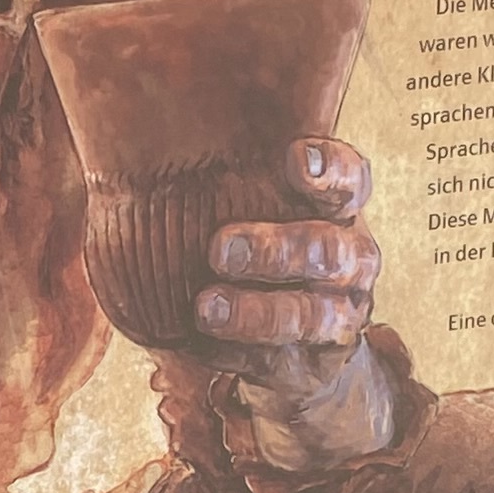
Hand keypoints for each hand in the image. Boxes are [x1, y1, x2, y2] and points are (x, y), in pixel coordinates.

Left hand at [195, 136, 396, 472]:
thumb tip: (142, 126)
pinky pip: (277, 360)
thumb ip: (233, 176)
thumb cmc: (263, 251)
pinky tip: (201, 341)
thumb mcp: (260, 207)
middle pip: (328, 250)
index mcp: (339, 209)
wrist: (299, 349)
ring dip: (256, 312)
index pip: (351, 179)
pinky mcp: (312, 366)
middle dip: (275, 250)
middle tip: (219, 248)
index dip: (330, 169)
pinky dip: (237, 352)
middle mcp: (351, 259)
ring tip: (205, 307)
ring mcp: (338, 316)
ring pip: (309, 314)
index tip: (293, 160)